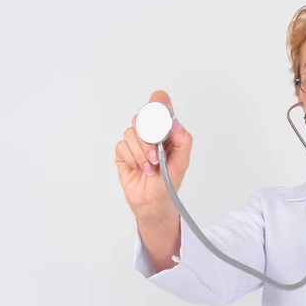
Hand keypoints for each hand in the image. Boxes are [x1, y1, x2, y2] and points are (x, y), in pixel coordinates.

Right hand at [115, 90, 191, 222]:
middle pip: (142, 116)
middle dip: (148, 138)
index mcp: (166, 130)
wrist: (154, 202)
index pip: (160, 104)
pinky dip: (132, 159)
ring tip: (151, 167)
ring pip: (131, 132)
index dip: (158, 102)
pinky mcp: (123, 152)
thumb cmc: (169, 182)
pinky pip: (122, 146)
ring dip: (141, 153)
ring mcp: (135, 141)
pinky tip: (140, 169)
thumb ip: (183, 142)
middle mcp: (150, 132)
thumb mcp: (182, 163)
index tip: (157, 111)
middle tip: (156, 155)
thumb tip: (175, 123)